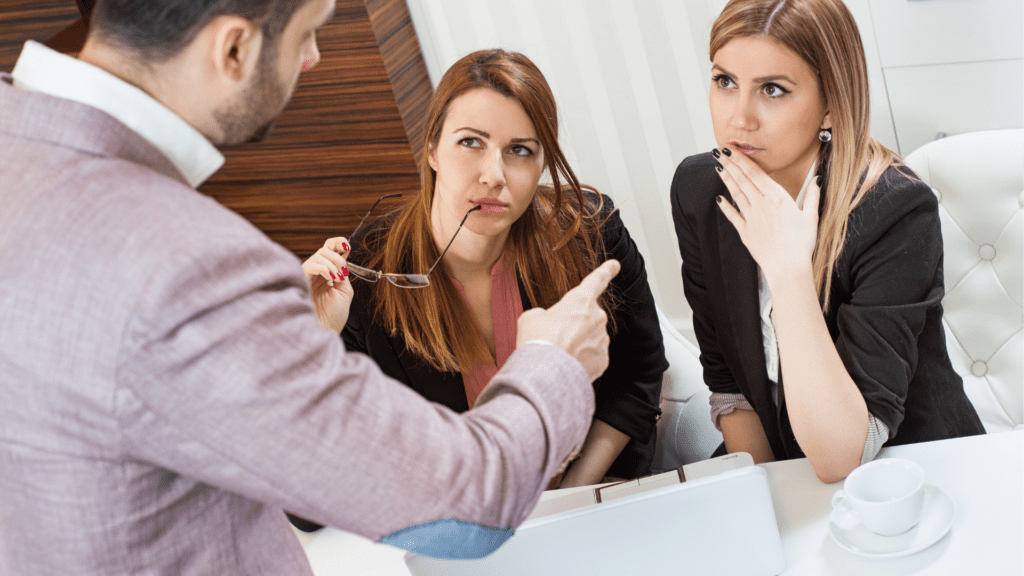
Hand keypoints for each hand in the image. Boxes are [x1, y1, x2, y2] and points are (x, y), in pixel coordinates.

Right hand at [301, 237, 353, 332]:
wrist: (325, 330)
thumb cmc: (333, 316)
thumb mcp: (344, 291)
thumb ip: (343, 274)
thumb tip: (341, 261)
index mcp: (328, 274)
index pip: (330, 249)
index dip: (338, 243)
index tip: (347, 247)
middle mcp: (317, 272)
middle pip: (325, 249)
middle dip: (338, 258)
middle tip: (342, 274)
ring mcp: (308, 275)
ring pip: (320, 254)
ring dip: (333, 264)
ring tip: (336, 279)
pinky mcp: (301, 279)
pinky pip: (312, 264)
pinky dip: (324, 268)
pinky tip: (330, 278)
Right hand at [516, 259, 620, 381]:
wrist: (545, 372)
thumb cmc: (537, 341)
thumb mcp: (531, 318)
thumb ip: (543, 314)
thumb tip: (545, 321)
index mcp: (580, 300)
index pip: (597, 280)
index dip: (606, 271)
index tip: (615, 265)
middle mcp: (597, 317)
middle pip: (588, 316)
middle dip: (576, 324)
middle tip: (556, 336)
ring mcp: (602, 339)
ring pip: (592, 337)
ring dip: (579, 342)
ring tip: (559, 352)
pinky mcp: (603, 360)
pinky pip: (594, 356)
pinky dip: (583, 360)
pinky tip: (568, 363)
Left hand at [714, 149, 819, 283]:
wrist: (788, 268)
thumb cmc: (802, 244)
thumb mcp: (811, 217)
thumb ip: (812, 196)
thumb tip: (816, 179)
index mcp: (777, 198)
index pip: (755, 173)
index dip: (742, 159)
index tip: (732, 149)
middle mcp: (760, 205)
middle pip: (742, 180)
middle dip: (729, 164)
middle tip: (719, 152)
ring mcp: (751, 218)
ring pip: (736, 194)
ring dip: (726, 180)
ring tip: (718, 167)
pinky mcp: (745, 232)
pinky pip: (733, 216)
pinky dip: (725, 206)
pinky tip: (719, 199)